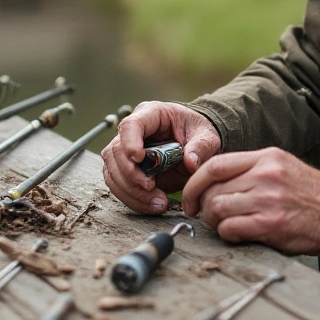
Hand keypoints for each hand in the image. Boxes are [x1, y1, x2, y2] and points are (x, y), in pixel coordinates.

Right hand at [101, 101, 220, 213]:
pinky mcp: (127, 169)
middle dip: (130, 174)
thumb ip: (200, 147)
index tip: (140, 159)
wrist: (195, 143)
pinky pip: (119, 186)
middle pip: (115, 151)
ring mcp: (126, 151)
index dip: (130, 142)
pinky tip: (152, 205)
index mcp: (150, 114)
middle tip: (151, 187)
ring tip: (157, 203)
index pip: (130, 125)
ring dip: (131, 191)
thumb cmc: (197, 133)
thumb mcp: (206, 136)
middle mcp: (132, 132)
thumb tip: (190, 162)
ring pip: (112, 171)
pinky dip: (133, 199)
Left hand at [182, 147, 319, 255]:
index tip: (189, 196)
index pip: (215, 165)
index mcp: (266, 158)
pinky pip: (231, 228)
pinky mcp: (271, 224)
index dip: (194, 182)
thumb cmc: (312, 194)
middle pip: (212, 189)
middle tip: (206, 215)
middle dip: (202, 205)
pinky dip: (226, 234)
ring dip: (213, 221)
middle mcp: (265, 175)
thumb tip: (215, 183)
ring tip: (223, 225)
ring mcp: (268, 200)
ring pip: (217, 208)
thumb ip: (252, 170)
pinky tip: (236, 234)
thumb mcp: (283, 167)